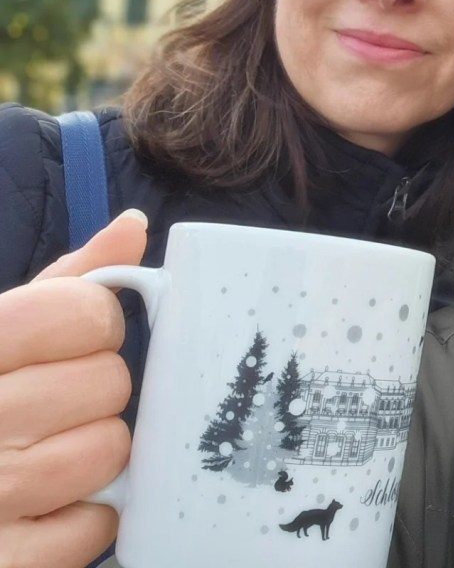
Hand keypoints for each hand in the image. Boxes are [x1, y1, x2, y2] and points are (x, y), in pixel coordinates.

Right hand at [0, 209, 147, 567]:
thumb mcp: (0, 332)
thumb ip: (66, 281)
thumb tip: (134, 225)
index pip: (86, 312)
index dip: (96, 324)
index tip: (77, 339)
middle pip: (110, 383)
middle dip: (96, 391)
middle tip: (56, 404)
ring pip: (112, 451)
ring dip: (94, 454)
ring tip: (47, 454)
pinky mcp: (9, 562)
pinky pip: (97, 526)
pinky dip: (84, 519)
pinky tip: (45, 507)